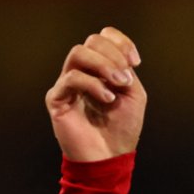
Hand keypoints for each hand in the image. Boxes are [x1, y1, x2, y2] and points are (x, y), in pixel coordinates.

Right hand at [45, 27, 145, 161]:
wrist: (110, 156)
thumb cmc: (122, 127)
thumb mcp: (133, 94)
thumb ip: (126, 70)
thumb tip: (117, 57)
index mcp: (100, 69)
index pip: (103, 38)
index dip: (120, 42)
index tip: (136, 61)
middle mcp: (82, 72)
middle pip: (92, 42)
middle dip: (114, 56)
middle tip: (126, 79)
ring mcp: (67, 84)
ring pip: (78, 53)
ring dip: (103, 65)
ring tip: (118, 84)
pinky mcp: (56, 98)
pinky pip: (71, 78)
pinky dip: (93, 84)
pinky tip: (107, 98)